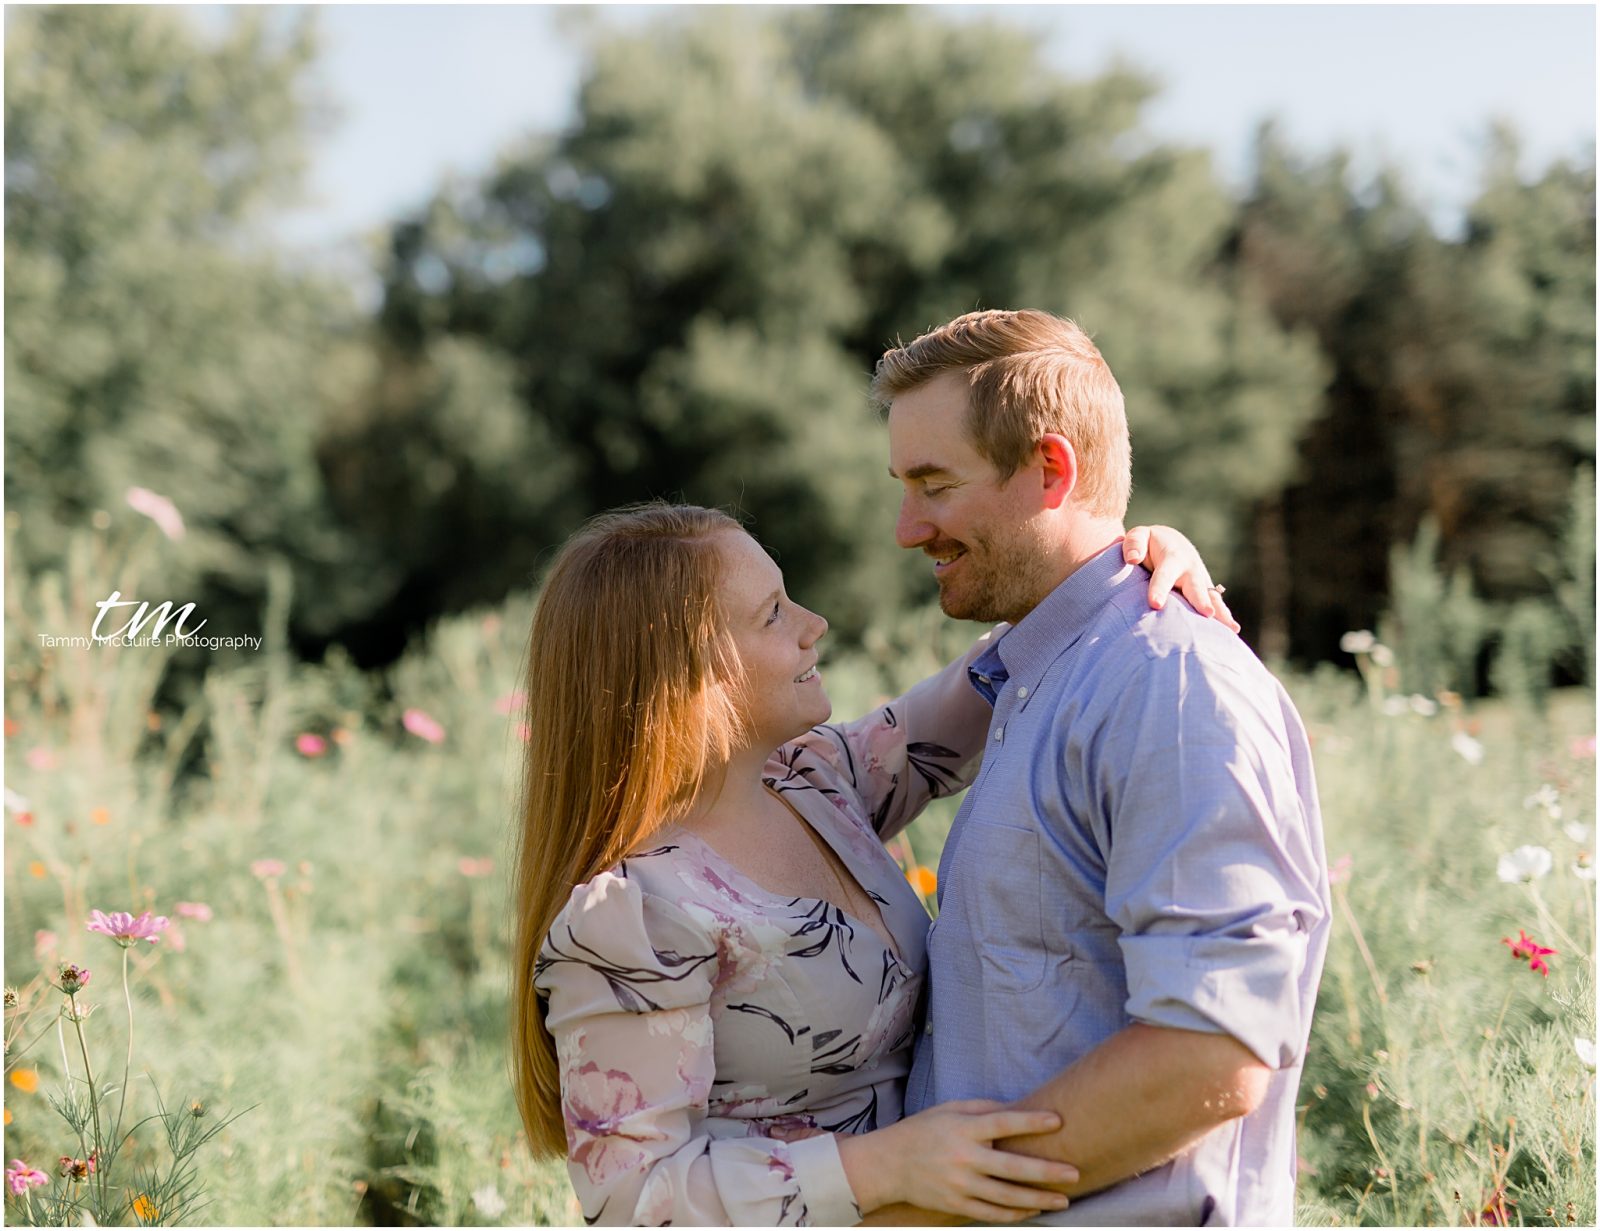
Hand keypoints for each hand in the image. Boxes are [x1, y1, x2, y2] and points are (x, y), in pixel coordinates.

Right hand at [838, 1099, 1078, 1221]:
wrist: (889, 1164)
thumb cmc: (924, 1130)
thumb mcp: (949, 1110)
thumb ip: (983, 1109)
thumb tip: (1019, 1109)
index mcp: (961, 1128)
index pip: (1002, 1123)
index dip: (1030, 1121)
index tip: (1058, 1120)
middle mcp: (962, 1158)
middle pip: (1011, 1168)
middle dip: (1046, 1172)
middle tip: (1075, 1173)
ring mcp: (959, 1185)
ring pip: (1006, 1197)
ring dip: (1038, 1199)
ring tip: (1064, 1200)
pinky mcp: (956, 1205)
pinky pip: (992, 1213)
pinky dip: (1016, 1213)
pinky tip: (1034, 1210)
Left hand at [1123, 526, 1240, 632]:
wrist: (1171, 543)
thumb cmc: (1150, 543)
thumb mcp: (1139, 536)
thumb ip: (1134, 544)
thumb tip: (1133, 558)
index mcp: (1172, 558)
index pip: (1164, 575)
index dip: (1160, 589)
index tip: (1156, 604)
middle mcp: (1191, 571)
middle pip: (1196, 587)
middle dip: (1201, 600)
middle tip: (1207, 614)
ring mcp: (1201, 582)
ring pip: (1212, 598)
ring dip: (1221, 612)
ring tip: (1230, 628)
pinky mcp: (1206, 593)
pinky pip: (1216, 605)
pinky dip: (1225, 617)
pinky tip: (1232, 632)